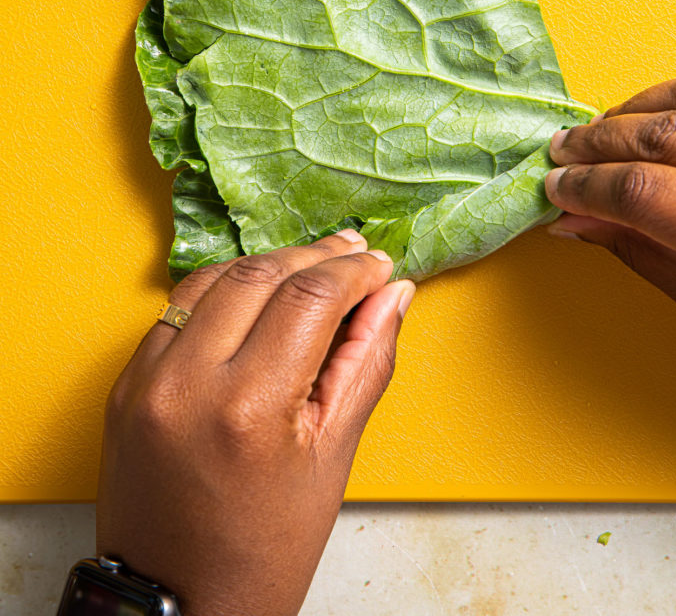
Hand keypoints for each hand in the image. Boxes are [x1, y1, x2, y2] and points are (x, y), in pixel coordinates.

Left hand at [96, 231, 414, 615]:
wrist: (177, 606)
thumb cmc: (262, 552)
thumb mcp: (331, 460)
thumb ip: (366, 363)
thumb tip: (392, 295)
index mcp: (248, 408)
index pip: (309, 297)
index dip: (353, 271)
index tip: (377, 266)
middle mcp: (187, 382)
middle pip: (261, 274)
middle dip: (315, 255)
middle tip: (352, 253)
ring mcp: (146, 380)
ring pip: (213, 278)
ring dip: (267, 263)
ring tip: (310, 265)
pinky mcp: (125, 383)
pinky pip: (177, 308)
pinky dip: (222, 289)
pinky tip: (256, 293)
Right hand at [544, 72, 675, 348]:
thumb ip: (649, 258)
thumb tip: (578, 221)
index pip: (649, 194)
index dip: (590, 187)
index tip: (556, 190)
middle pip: (668, 136)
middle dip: (601, 143)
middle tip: (562, 153)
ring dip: (637, 108)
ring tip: (601, 129)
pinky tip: (656, 114)